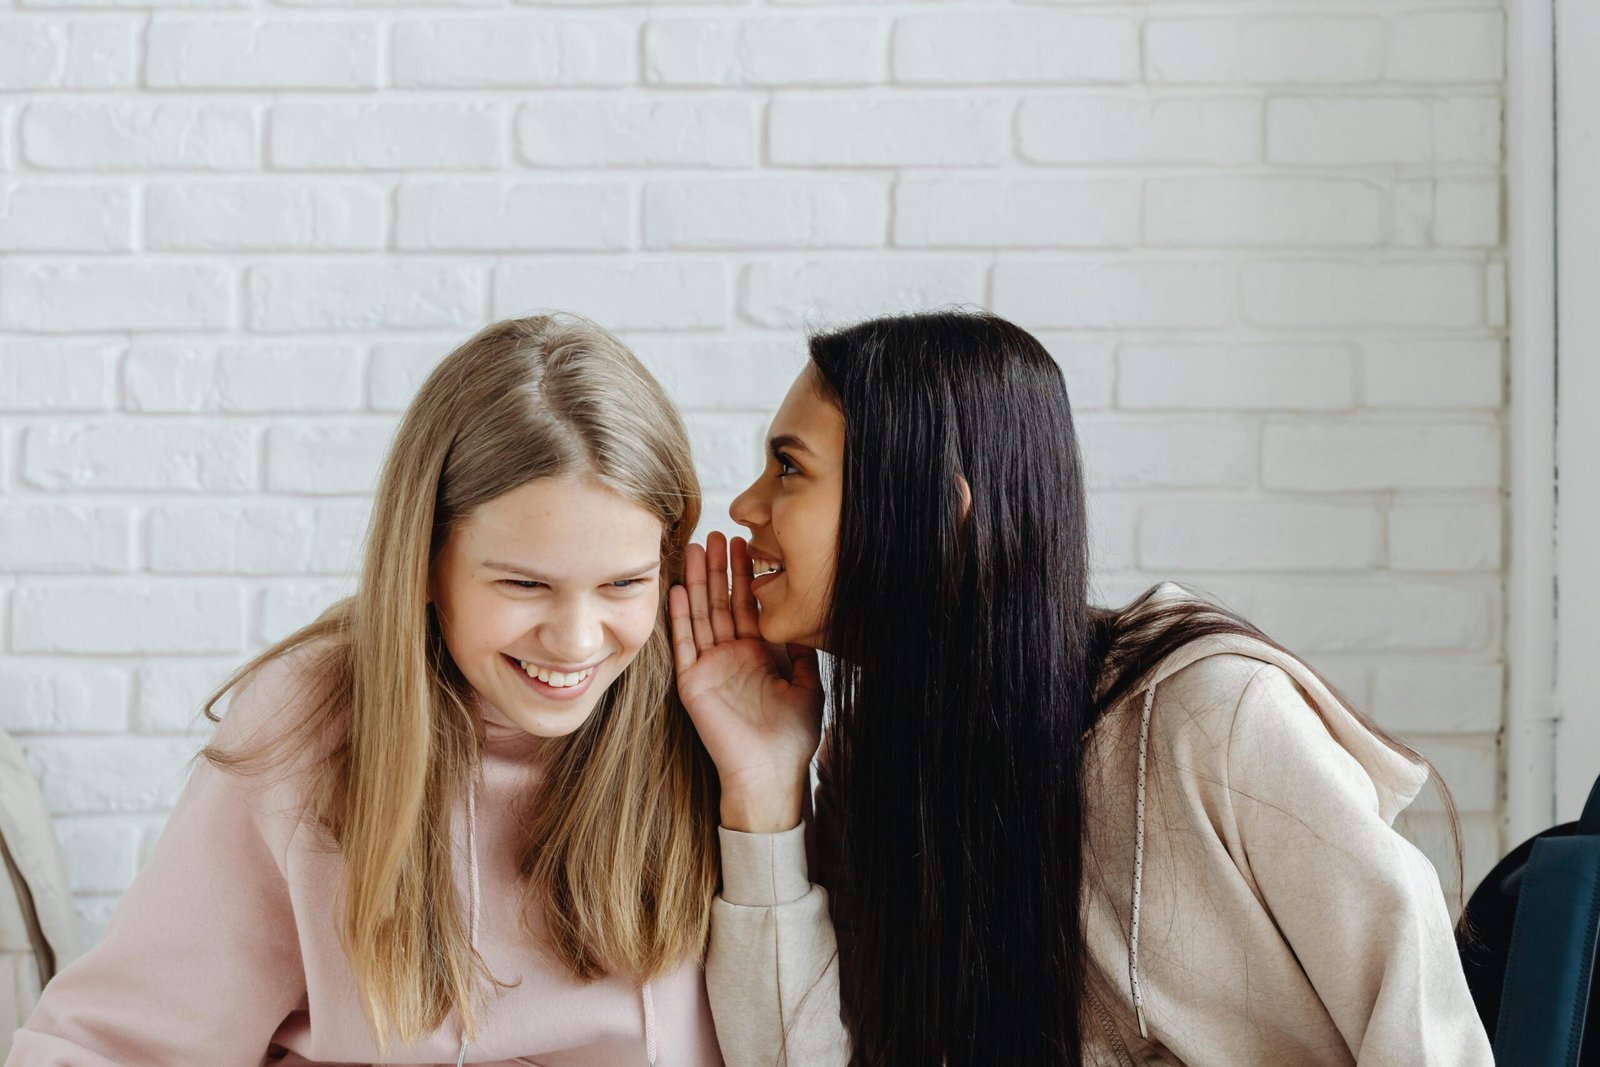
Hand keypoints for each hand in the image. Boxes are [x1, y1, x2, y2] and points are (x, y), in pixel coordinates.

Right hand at [669, 532, 822, 833]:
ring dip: (696, 582)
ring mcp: (710, 666)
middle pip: (721, 602)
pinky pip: (684, 643)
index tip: (745, 542)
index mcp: (759, 654)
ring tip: (693, 548)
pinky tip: (676, 589)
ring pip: (701, 615)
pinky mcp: (692, 682)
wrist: (771, 773)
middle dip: (718, 568)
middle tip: (716, 533)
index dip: (746, 575)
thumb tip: (806, 620)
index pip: (748, 605)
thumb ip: (804, 653)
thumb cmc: (792, 737)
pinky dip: (680, 616)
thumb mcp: (808, 686)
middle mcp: (732, 655)